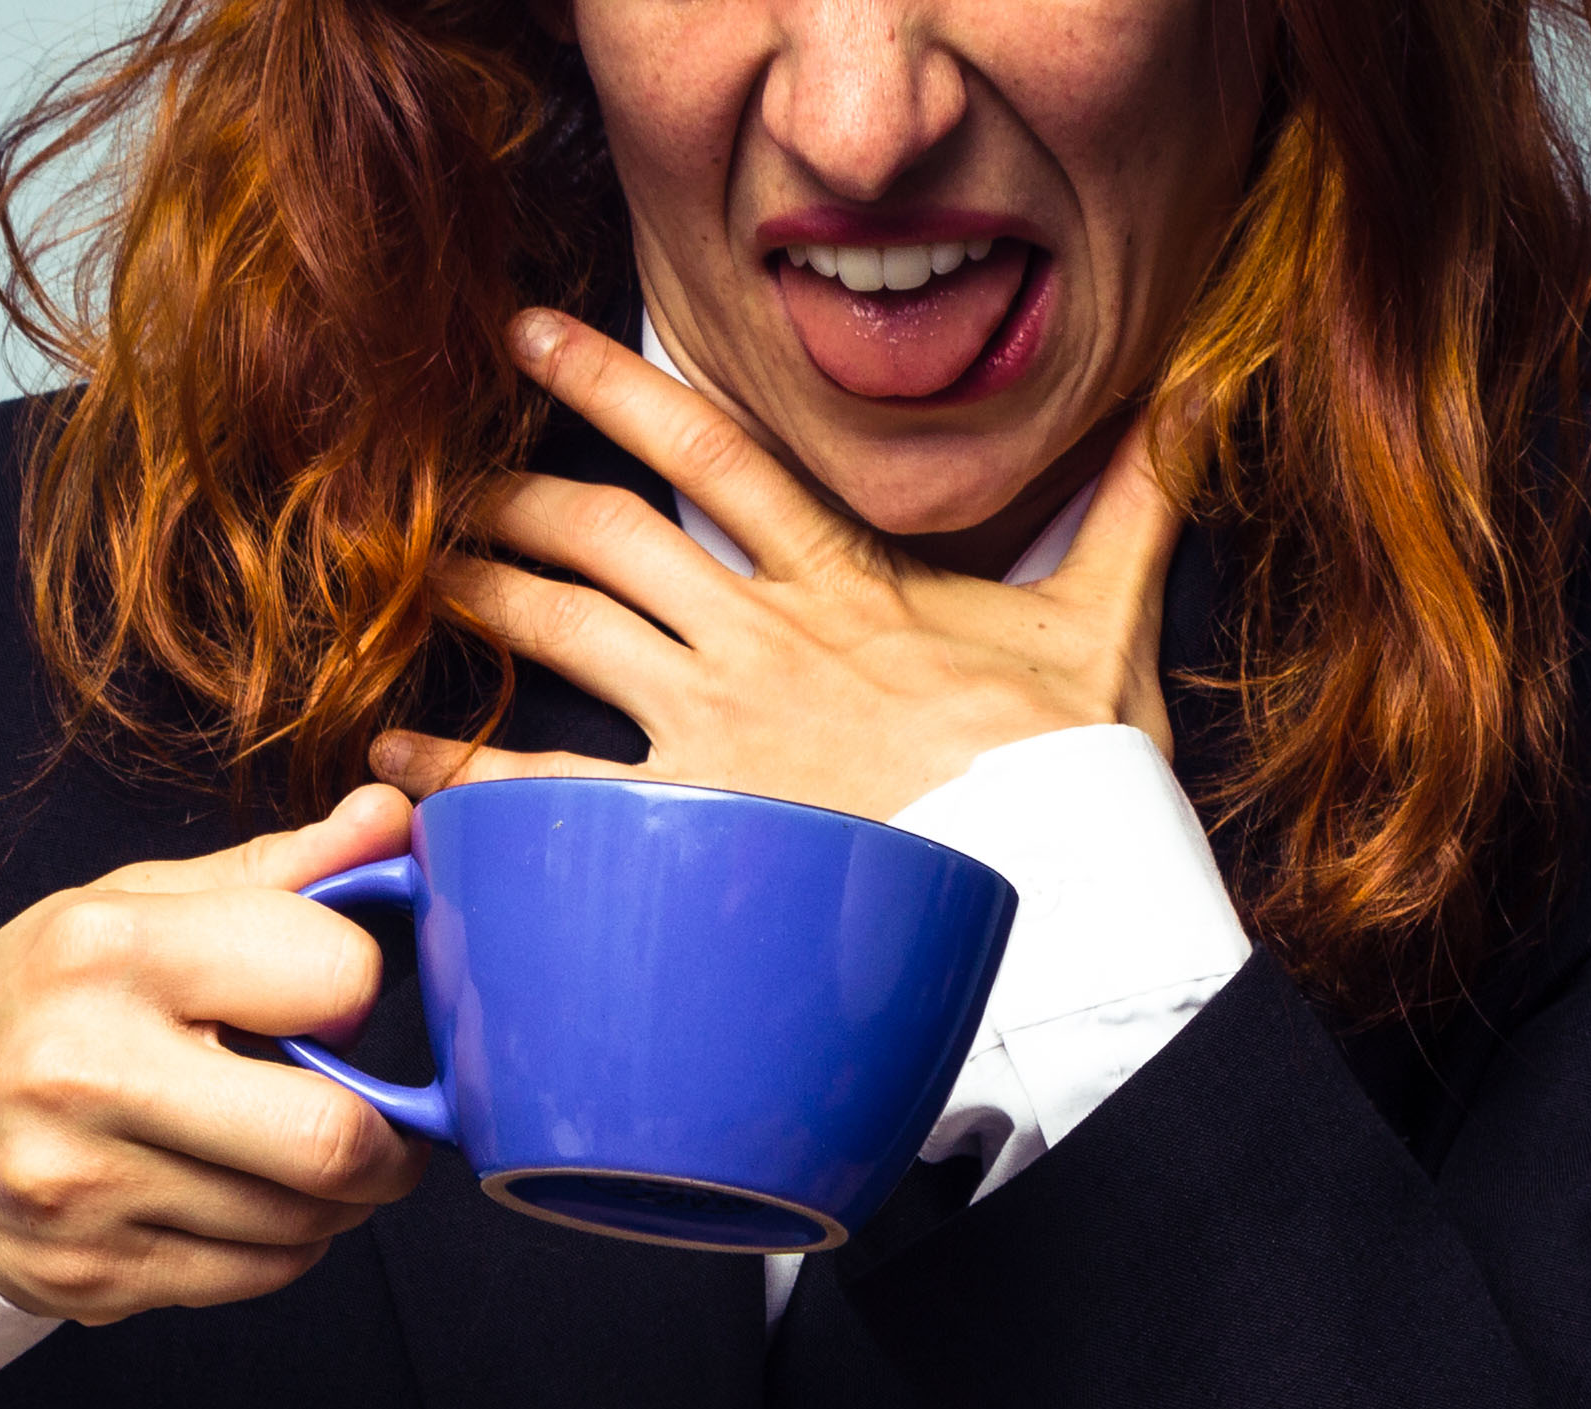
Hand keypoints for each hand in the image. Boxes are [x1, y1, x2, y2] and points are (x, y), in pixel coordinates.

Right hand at [0, 783, 428, 1324]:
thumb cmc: (42, 1000)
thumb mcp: (134, 907)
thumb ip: (275, 873)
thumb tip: (391, 819)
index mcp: (109, 950)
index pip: (332, 974)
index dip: (358, 989)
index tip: (336, 1003)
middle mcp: (86, 1070)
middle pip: (331, 1138)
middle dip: (390, 1145)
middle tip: (387, 1134)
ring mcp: (83, 1186)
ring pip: (305, 1222)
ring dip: (337, 1202)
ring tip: (304, 1165)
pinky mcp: (91, 1272)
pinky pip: (257, 1277)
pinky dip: (284, 1249)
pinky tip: (250, 1207)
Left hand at [374, 308, 1180, 819]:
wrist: (1059, 894)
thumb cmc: (1074, 776)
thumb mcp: (1106, 624)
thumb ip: (1132, 508)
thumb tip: (1189, 403)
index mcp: (842, 578)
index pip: (708, 443)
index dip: (611, 377)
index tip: (534, 333)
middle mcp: (760, 639)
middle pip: (600, 533)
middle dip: (509, 496)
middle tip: (438, 480)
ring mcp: (719, 732)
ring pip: (562, 630)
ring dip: (475, 596)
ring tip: (406, 576)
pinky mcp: (696, 824)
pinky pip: (551, 787)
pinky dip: (465, 766)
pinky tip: (401, 754)